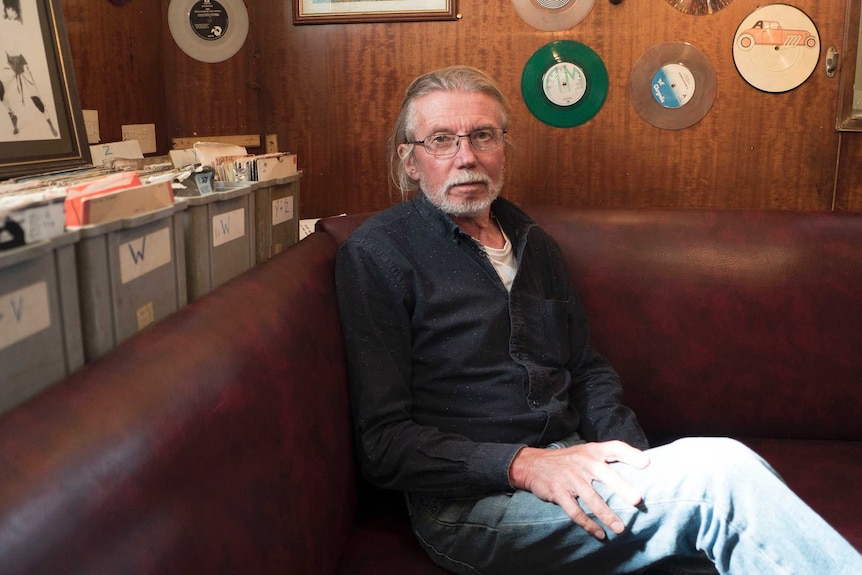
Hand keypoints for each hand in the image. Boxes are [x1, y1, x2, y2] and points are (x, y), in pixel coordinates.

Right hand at [508, 441, 649, 539]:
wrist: (532, 464)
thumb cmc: (567, 461)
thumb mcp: (584, 452)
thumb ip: (605, 458)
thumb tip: (637, 466)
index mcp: (592, 452)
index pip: (614, 448)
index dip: (630, 454)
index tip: (647, 463)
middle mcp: (582, 463)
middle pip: (604, 474)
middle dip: (621, 487)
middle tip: (637, 500)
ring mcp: (570, 478)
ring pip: (591, 498)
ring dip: (606, 515)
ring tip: (620, 528)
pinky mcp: (558, 492)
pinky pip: (575, 511)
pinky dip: (588, 524)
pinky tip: (599, 534)